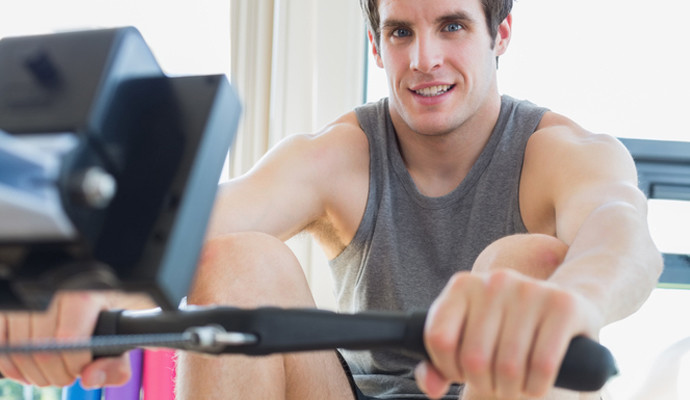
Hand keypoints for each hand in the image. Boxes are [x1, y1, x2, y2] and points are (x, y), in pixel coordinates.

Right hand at [0, 291, 138, 387]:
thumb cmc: (103, 315)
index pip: (69, 340)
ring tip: (49, 373)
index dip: (74, 365)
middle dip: (55, 374)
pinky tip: (25, 370)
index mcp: (86, 293)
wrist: (86, 291)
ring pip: (18, 349)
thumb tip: (91, 378)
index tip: (80, 369)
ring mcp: (26, 296)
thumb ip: (115, 361)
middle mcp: (53, 289)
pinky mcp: (7, 307)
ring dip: (33, 373)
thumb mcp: (119, 333)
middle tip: (65, 375)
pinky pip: (1, 344)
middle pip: (41, 349)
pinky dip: (10, 365)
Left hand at [415, 234, 601, 398]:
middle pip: (474, 358)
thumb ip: (438, 367)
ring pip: (508, 365)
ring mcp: (530, 289)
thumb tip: (432, 386)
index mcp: (462, 286)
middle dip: (483, 385)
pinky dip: (537, 387)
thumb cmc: (505, 334)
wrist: (563, 313)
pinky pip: (543, 364)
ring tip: (514, 386)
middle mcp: (494, 281)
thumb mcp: (467, 344)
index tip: (462, 373)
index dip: (448, 368)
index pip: (439, 337)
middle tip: (494, 385)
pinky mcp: (564, 304)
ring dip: (511, 390)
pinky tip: (536, 385)